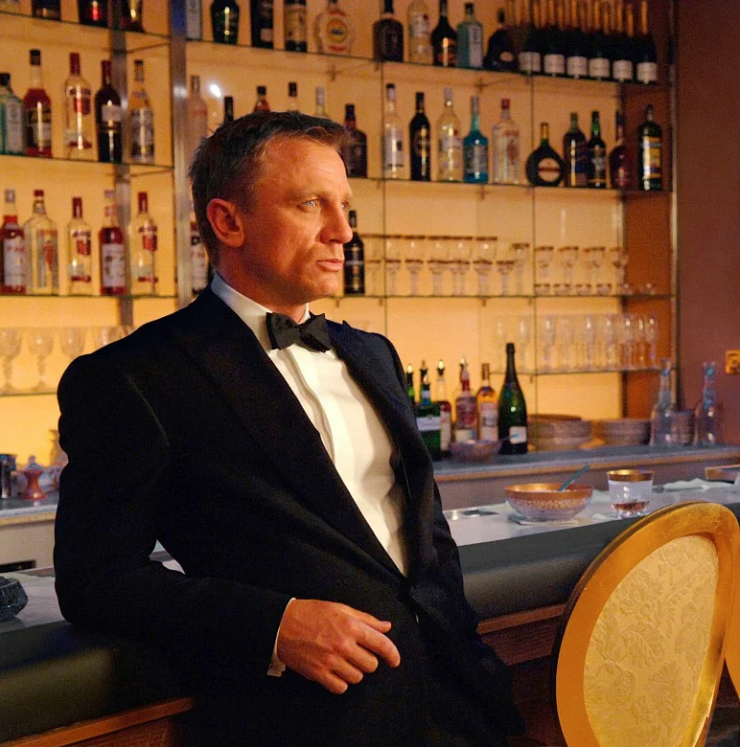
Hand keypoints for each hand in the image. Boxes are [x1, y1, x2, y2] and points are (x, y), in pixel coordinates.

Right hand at [276, 599, 400, 694]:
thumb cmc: (312, 613)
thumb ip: (366, 619)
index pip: (381, 644)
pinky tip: (335, 672)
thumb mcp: (340, 608)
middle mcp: (343, 645)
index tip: (395, 660)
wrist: (283, 624)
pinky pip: (340, 688)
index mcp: (351, 626)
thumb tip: (386, 627)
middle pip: (371, 665)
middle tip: (357, 654)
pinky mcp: (319, 674)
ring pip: (357, 678)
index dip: (392, 654)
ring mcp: (331, 661)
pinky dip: (341, 683)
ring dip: (354, 671)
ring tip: (344, 661)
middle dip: (368, 660)